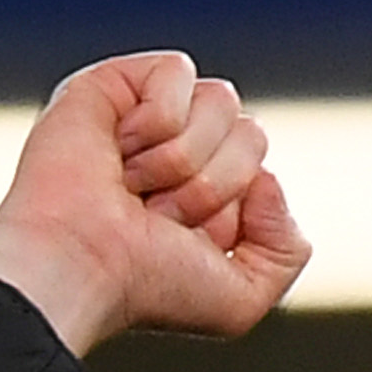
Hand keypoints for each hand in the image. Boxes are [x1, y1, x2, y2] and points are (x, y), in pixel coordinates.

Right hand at [0, 50, 308, 354]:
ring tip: (135, 187)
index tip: (184, 241)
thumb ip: (289, 250)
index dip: (235, 211)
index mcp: (213, 194)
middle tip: (158, 215)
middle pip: (252, 132)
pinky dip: (156, 120)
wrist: (83, 266)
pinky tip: (118, 150)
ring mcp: (149, 116)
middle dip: (212, 185)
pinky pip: (178, 72)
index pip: (265, 171)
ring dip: (182, 159)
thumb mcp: (243, 299)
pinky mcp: (115, 82)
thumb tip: (269, 178)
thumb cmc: (147, 288)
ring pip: (222, 101)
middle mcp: (184, 150)